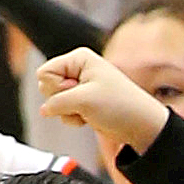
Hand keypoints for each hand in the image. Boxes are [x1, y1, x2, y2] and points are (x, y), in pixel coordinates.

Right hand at [37, 46, 170, 154]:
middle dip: (61, 100)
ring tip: (89, 110)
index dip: (56, 87)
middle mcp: (78, 70)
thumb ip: (55, 103)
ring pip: (54, 102)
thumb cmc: (119, 105)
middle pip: (46, 87)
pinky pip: (64, 112)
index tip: (76, 90)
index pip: (44, 72)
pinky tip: (90, 118)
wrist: (140, 125)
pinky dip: (74, 119)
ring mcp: (80, 88)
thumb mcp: (82, 100)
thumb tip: (43, 110)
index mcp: (79, 59)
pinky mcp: (82, 103)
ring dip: (68, 112)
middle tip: (84, 101)